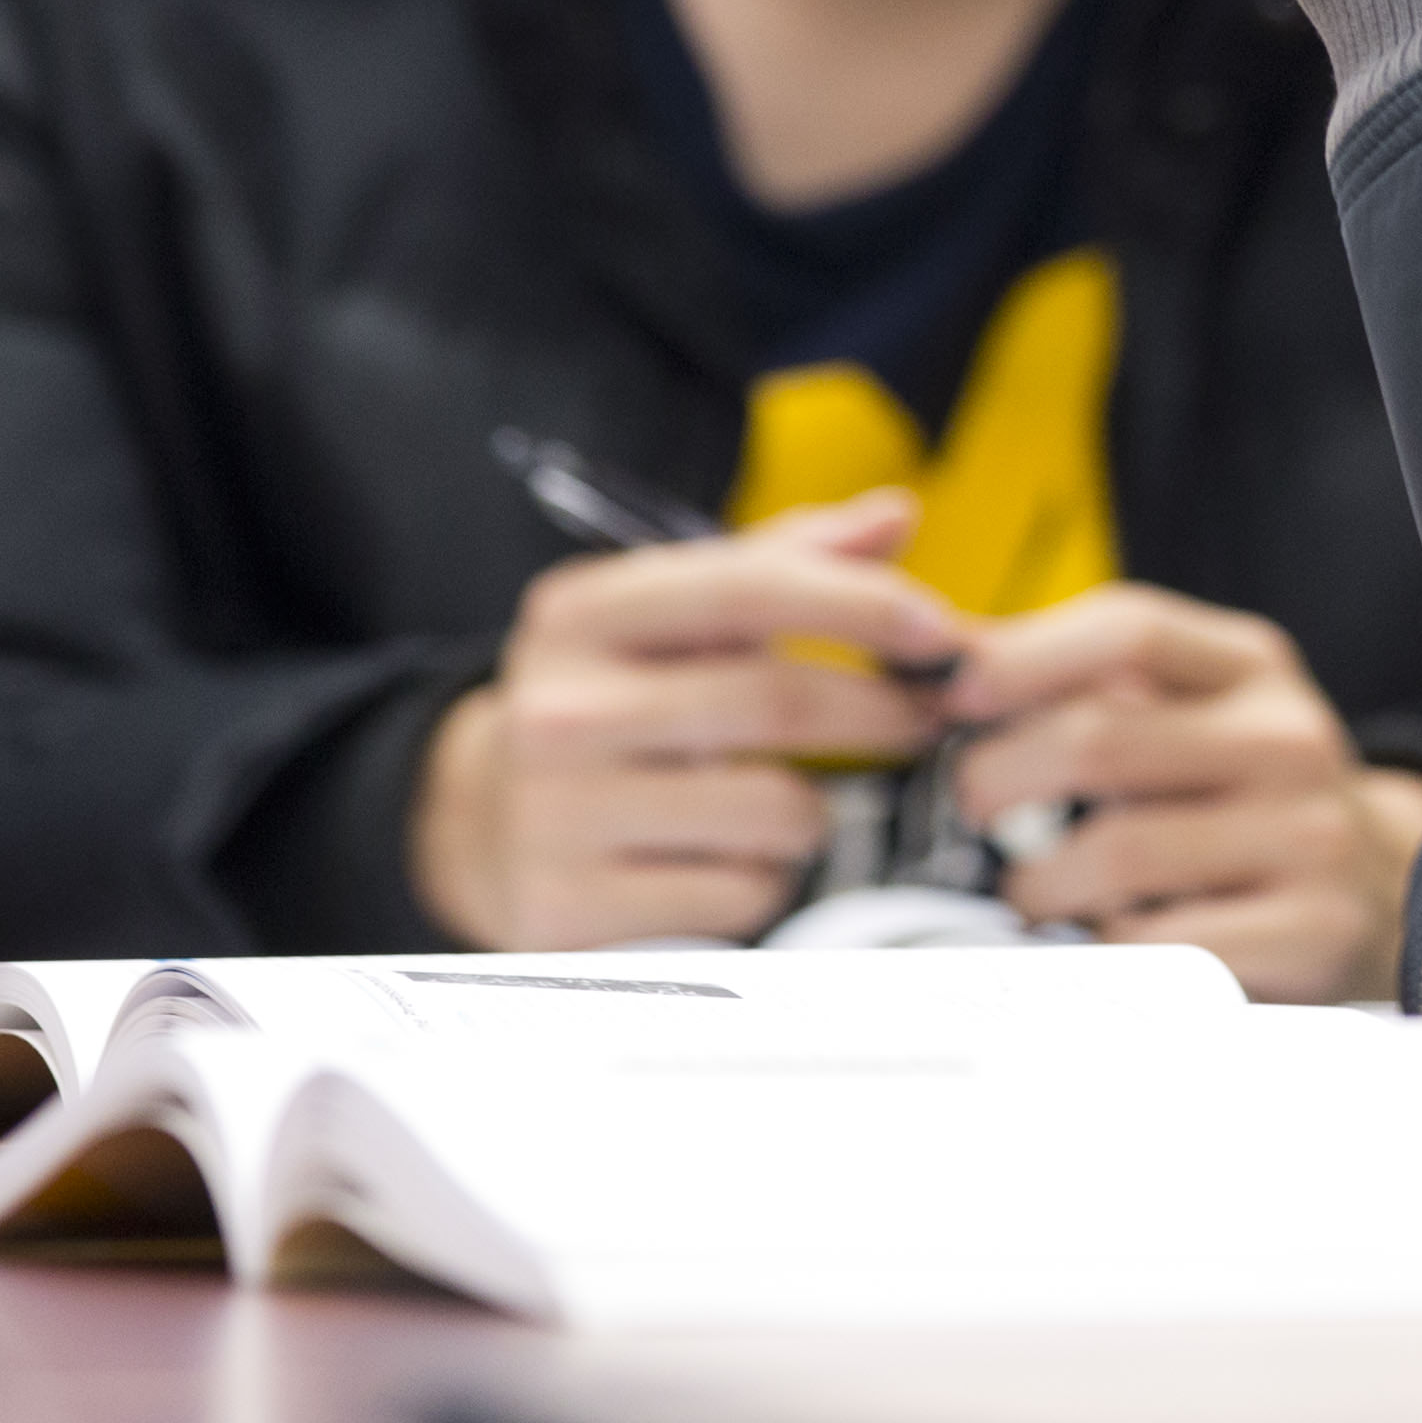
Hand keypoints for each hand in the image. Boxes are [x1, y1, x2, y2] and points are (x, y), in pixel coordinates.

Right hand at [415, 490, 964, 948]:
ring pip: (772, 812)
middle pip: (777, 703)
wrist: (478, 822)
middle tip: (926, 723)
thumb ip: (785, 562)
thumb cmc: (614, 702)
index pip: (750, 589)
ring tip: (796, 805)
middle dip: (882, 715)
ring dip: (817, 814)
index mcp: (582, 613)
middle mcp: (559, 708)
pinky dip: (768, 881)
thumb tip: (895, 513)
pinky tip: (734, 862)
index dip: (864, 606)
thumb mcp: (670, 617)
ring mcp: (555, 815)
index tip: (943, 633)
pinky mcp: (568, 909)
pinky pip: (738, 895)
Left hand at [940, 584, 1421, 1000]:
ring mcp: (1310, 833)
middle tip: (968, 812)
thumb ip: (1075, 681)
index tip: (948, 694)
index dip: (1023, 658)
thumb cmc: (1243, 797)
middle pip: (1104, 741)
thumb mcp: (1189, 711)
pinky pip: (1161, 943)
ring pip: (1118, 852)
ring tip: (1030, 893)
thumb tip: (935, 658)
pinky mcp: (1314, 929)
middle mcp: (1289, 737)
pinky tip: (1100, 940)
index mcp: (1251, 666)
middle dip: (999, 779)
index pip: (1131, 630)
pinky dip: (1103, 947)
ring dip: (1039, 883)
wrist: (1381, 891)